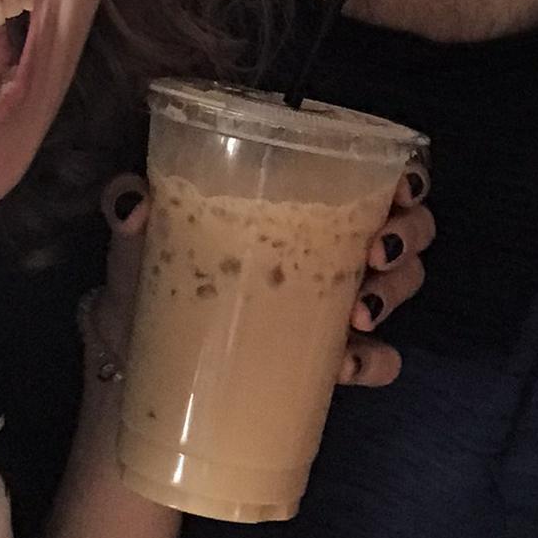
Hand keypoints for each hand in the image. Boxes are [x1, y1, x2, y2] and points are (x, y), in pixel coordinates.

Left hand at [95, 161, 434, 390]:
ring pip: (403, 284)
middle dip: (408, 237)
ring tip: (359, 312)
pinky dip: (373, 361)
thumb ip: (128, 204)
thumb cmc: (148, 277)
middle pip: (409, 226)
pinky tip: (345, 366)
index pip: (376, 172)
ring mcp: (335, 303)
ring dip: (395, 294)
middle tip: (375, 254)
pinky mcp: (328, 360)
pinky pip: (378, 359)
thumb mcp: (136, 235)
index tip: (402, 188)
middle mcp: (330, 245)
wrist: (134, 358)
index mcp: (297, 200)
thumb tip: (134, 204)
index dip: (408, 176)